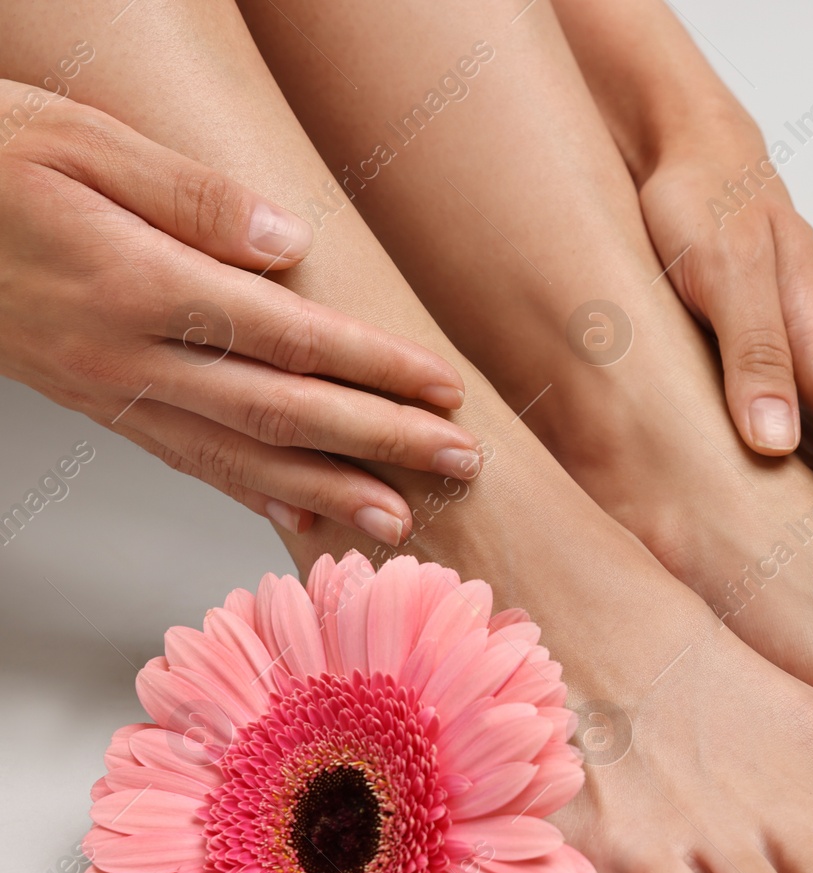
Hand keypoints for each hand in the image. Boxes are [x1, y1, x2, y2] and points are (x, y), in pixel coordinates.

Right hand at [0, 82, 479, 545]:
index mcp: (135, 282)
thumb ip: (190, 194)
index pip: (287, 338)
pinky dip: (251, 494)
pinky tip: (300, 516)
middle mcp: (126, 353)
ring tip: (400, 520)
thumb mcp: (81, 141)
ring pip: (237, 456)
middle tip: (460, 466)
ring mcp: (110, 388)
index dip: (373, 369)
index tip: (443, 390)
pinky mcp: (99, 403)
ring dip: (327, 491)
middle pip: (280, 412)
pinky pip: (187, 460)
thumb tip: (289, 243)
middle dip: (379, 444)